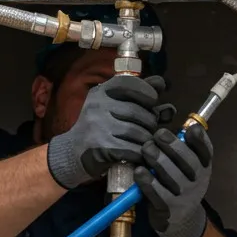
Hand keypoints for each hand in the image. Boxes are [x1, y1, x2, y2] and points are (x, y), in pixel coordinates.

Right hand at [47, 75, 174, 189]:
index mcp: (101, 92)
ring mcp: (98, 126)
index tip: (153, 101)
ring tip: (144, 142)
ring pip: (138, 132)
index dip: (147, 91)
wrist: (74, 153)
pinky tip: (138, 154)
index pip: (128, 83)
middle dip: (150, 122)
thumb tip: (162, 84)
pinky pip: (132, 150)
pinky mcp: (101, 147)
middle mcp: (97, 106)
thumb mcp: (115, 106)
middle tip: (150, 129)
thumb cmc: (101, 128)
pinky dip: (140, 153)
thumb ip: (139, 96)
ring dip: (147, 139)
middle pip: (138, 111)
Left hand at [136, 125, 212, 236]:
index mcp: (204, 167)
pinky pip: (156, 192)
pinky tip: (139, 171)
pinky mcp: (168, 208)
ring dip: (157, 159)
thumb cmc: (180, 184)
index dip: (200, 140)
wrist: (180, 220)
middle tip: (157, 135)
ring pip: (170, 174)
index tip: (189, 129)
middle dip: (171, 144)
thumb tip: (178, 124)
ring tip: (146, 149)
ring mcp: (184, 196)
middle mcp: (198, 181)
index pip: (206, 151)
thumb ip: (184, 148)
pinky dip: (147, 180)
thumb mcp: (188, 167)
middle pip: (187, 160)